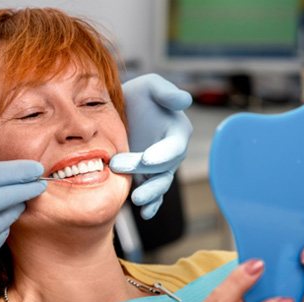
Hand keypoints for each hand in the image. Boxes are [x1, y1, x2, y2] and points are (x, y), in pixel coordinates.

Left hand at [110, 74, 192, 218]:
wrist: (118, 112)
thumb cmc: (138, 96)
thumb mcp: (150, 86)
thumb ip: (166, 92)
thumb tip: (184, 100)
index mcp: (177, 131)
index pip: (174, 146)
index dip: (163, 154)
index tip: (147, 159)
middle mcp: (171, 153)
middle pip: (163, 168)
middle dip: (144, 171)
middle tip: (118, 166)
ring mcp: (159, 168)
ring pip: (160, 184)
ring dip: (151, 194)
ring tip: (137, 200)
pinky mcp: (147, 178)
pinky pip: (153, 195)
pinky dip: (152, 205)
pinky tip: (145, 213)